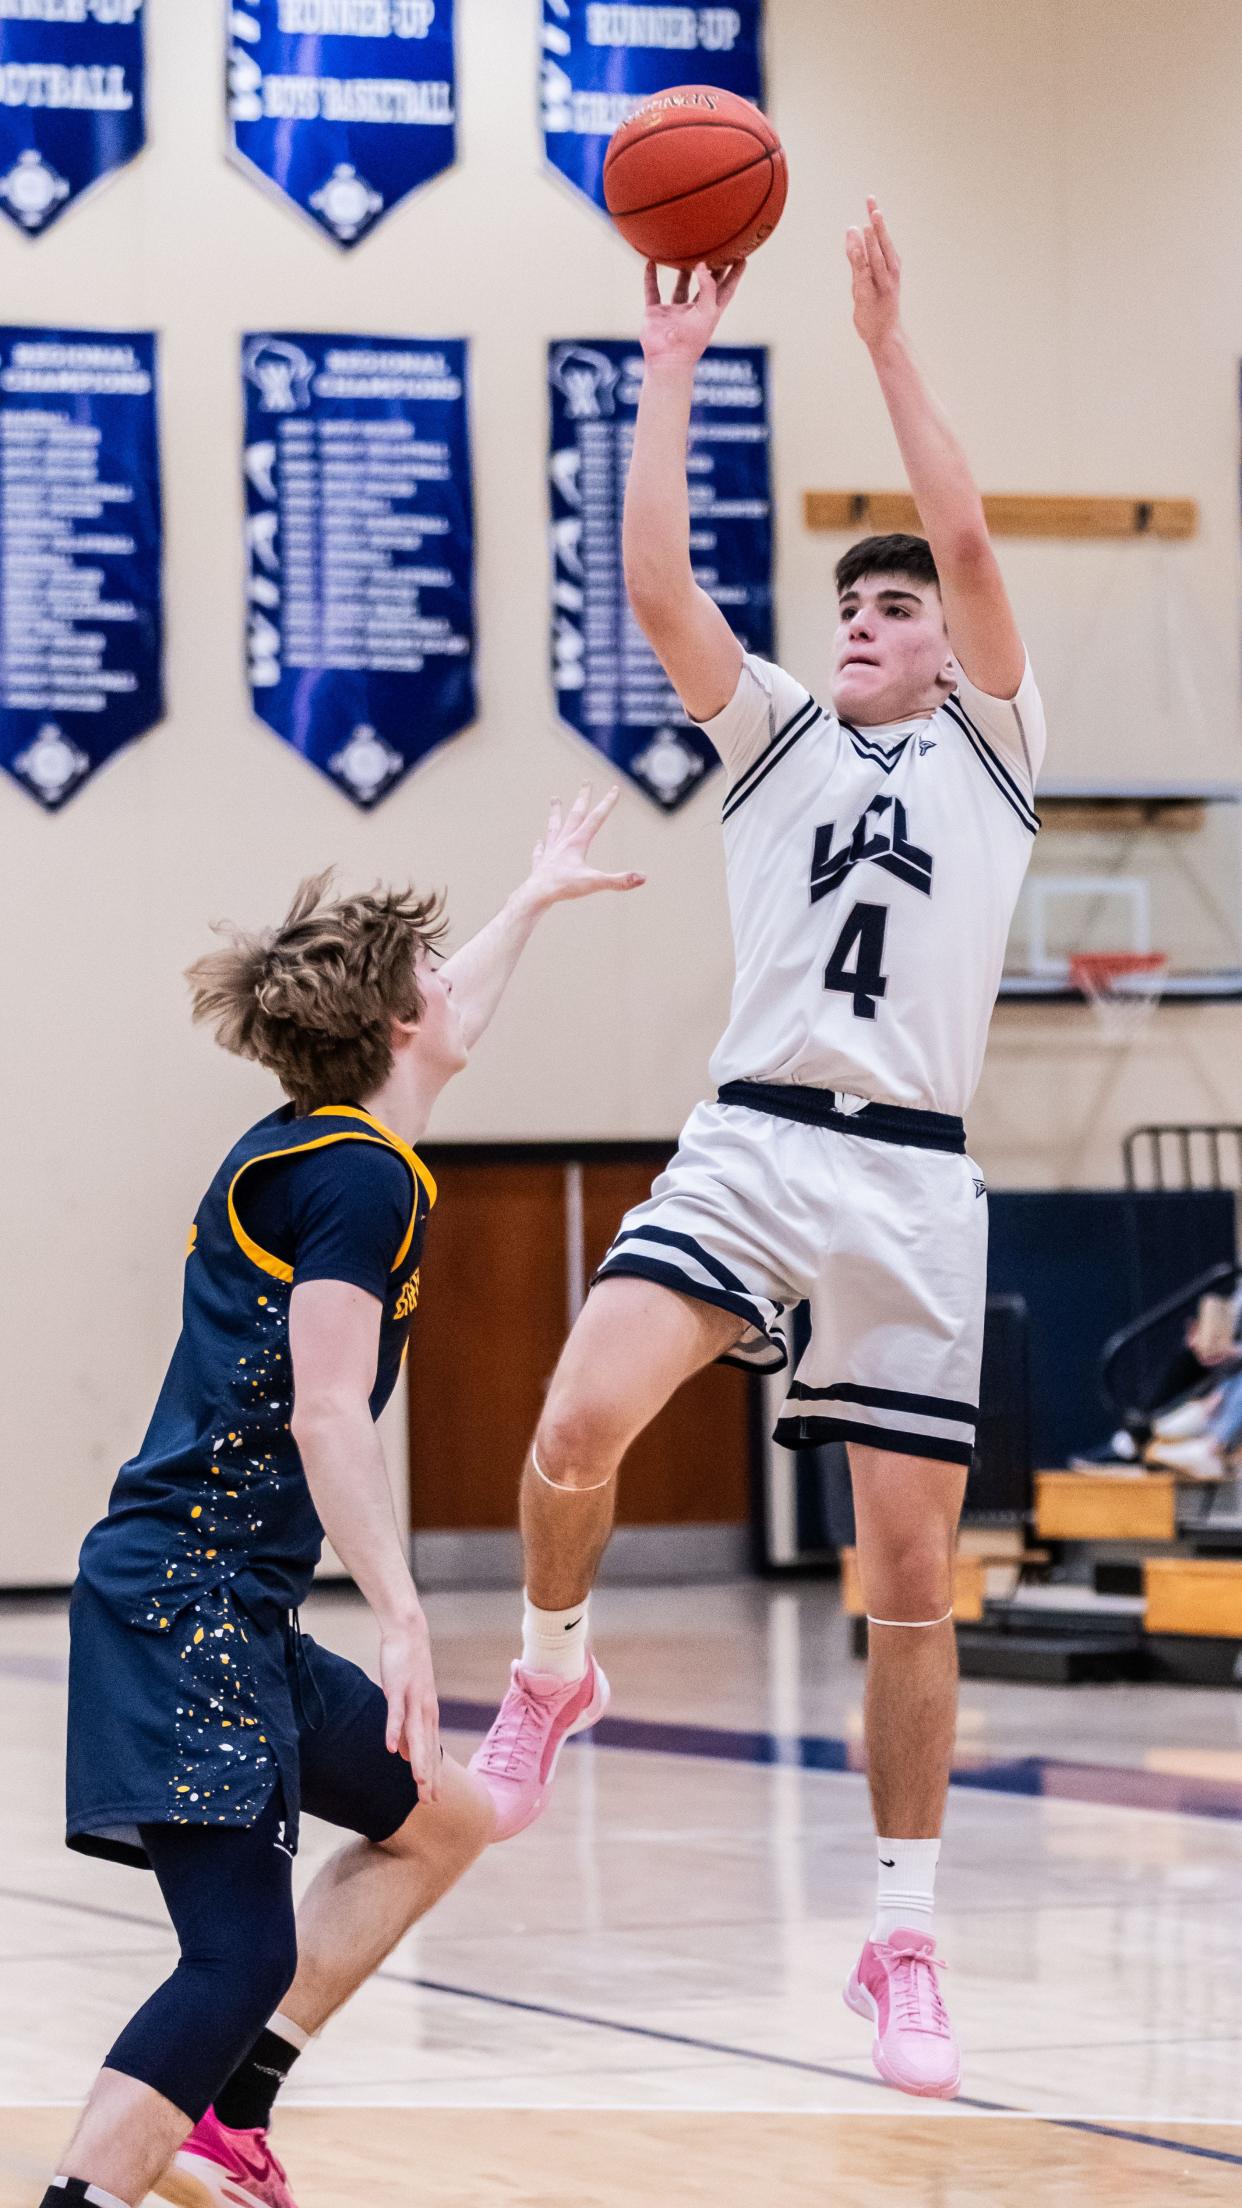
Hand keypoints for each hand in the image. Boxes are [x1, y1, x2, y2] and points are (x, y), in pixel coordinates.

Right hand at [380, 1611, 440, 1801]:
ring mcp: (413, 1700)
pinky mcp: (399, 1688)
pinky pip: (395, 1713)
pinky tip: (390, 1750)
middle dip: (429, 1776)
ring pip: (416, 1735)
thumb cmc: (407, 1669)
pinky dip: (394, 1731)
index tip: (433, 1800)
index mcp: (427, 1715)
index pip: (431, 1752)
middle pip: (427, 1748)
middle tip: (431, 1802)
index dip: (432, 1776)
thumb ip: (406, 1730)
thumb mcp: (408, 1703)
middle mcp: (425, 1710)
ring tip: (419, 1782)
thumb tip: (402, 1755)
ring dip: (418, 1759)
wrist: (409, 1634)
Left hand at [523, 785, 644, 911]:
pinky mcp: (541, 864)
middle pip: (575, 815)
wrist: (536, 895)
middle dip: (583, 798)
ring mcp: (551, 851)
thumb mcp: (595, 883)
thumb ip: (619, 880)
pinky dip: (541, 845)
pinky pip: (541, 851)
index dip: (607, 803)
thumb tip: (642, 878)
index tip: (615, 788)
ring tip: (554, 799)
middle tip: (585, 782)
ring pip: (554, 827)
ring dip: (556, 812)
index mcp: (577, 843)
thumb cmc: (564, 887)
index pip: (596, 818)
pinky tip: (539, 842)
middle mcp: (563, 842)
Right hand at [640, 259, 745, 371]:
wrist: (667, 359)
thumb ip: (708, 287)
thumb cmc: (691, 340)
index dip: (735, 275)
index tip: (742, 257)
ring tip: (686, 253)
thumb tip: (702, 264)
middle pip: (705, 285)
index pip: (726, 290)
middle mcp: (693, 311)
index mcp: (710, 312)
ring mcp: (674, 312)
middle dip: (711, 269)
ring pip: (680, 286)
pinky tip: (651, 262)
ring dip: (682, 272)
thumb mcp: (707, 311)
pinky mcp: (656, 313)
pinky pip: (652, 291)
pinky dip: (650, 277)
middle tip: (716, 248)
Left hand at [846, 197, 901, 352]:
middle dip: (879, 227)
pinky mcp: (870, 296)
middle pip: (883, 245)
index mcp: (889, 266)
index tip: (871, 200)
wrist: (884, 335)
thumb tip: (852, 228)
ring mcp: (881, 285)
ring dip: (873, 243)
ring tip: (867, 225)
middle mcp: (889, 273)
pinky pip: (865, 276)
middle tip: (874, 206)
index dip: (877, 219)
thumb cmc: (875, 306)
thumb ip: (857, 255)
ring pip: (877, 260)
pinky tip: (856, 248)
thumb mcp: (863, 277)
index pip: (882, 238)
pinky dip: (861, 262)